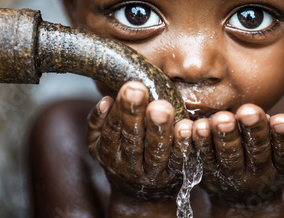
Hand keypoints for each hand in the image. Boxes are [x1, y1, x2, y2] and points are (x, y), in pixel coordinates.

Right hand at [87, 81, 191, 200]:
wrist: (140, 196)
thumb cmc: (120, 156)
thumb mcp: (98, 143)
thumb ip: (97, 121)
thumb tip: (105, 100)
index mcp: (109, 153)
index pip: (113, 129)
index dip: (121, 109)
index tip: (130, 86)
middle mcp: (129, 166)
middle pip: (133, 140)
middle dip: (135, 114)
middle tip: (140, 91)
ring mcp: (153, 174)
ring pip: (156, 151)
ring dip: (160, 129)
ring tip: (163, 107)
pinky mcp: (175, 176)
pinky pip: (179, 160)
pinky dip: (183, 144)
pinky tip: (186, 126)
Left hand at [192, 104, 283, 206]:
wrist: (240, 195)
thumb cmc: (263, 154)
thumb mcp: (276, 147)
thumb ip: (271, 128)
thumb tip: (253, 111)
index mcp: (281, 168)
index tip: (281, 119)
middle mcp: (258, 177)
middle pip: (256, 153)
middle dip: (252, 130)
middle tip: (247, 112)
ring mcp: (231, 179)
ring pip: (228, 158)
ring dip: (222, 137)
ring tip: (218, 119)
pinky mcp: (206, 176)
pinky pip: (199, 159)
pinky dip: (193, 143)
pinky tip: (189, 127)